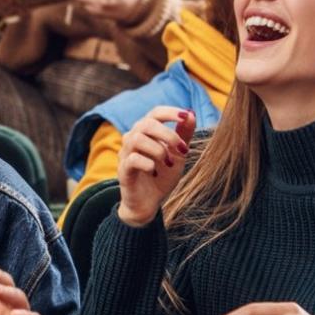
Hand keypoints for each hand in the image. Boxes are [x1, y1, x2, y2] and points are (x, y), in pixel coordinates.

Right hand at [116, 106, 195, 226]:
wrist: (149, 202)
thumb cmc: (162, 175)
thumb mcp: (178, 154)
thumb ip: (184, 134)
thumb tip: (191, 113)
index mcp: (146, 132)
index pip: (155, 113)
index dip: (169, 112)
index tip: (185, 116)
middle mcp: (132, 139)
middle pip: (146, 124)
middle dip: (168, 135)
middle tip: (182, 150)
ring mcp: (125, 154)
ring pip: (137, 139)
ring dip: (158, 150)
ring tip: (168, 163)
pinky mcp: (123, 171)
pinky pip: (132, 160)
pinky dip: (148, 164)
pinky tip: (154, 172)